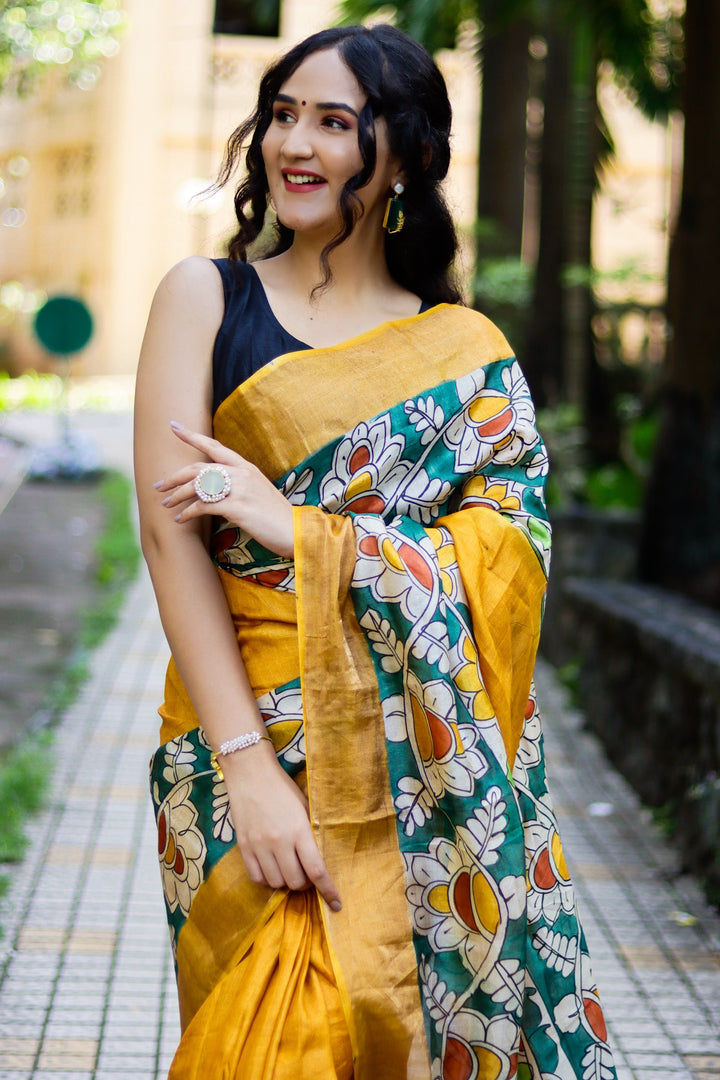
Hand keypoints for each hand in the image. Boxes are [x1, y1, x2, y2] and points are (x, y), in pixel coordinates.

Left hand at [154, 421, 293, 557]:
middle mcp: (241, 474)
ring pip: (197, 486)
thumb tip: (214, 490)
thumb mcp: (257, 492)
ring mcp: (239, 489)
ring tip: (165, 504)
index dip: (191, 436)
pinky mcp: (236, 507)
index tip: (173, 426)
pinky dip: (188, 512)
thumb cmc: (275, 515)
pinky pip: (203, 506)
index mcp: (246, 467)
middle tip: (158, 485)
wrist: (295, 531)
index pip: (214, 447)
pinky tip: (180, 519)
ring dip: (177, 495)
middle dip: (174, 476)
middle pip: (198, 468)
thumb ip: (238, 485)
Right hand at [222, 744, 341, 911]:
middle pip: (296, 882)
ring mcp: (259, 846)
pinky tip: (272, 867)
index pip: (317, 871)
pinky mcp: (243, 847)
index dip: (328, 891)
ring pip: (276, 883)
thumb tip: (320, 858)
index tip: (336, 904)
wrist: (250, 773)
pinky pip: (257, 878)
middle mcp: (279, 842)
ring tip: (288, 867)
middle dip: (305, 883)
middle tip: (306, 872)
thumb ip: (311, 833)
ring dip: (286, 881)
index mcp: (299, 830)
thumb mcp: (304, 807)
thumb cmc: (282, 788)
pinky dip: (267, 878)